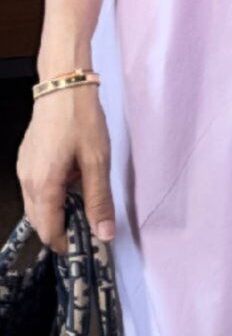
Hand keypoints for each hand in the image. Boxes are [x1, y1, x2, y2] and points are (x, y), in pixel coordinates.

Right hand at [17, 86, 113, 253]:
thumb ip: (99, 201)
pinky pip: (34, 191)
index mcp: (43, 186)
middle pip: (39, 222)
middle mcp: (26, 181)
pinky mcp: (26, 160)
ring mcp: (23, 170)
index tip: (87, 248)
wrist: (62, 87)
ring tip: (83, 210)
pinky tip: (71, 188)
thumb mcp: (97, 162)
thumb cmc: (81, 122)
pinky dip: (50, 199)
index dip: (66, 244)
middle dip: (61, 232)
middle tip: (88, 231)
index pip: (49, 230)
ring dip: (56, 215)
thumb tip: (104, 235)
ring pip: (35, 207)